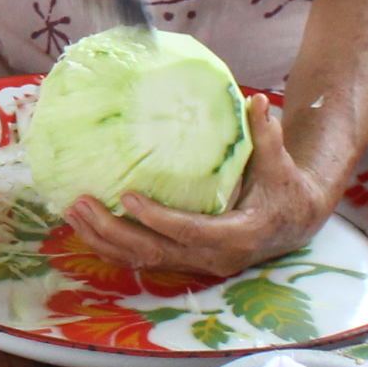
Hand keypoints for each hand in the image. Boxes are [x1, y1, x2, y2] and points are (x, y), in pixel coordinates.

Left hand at [59, 126, 336, 278]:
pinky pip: (143, 259)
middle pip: (154, 252)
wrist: (294, 223)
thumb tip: (256, 102)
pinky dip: (112, 246)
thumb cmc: (285, 189)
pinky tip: (86, 227)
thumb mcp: (279, 163)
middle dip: (114, 231)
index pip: (190, 231)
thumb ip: (266, 135)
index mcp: (237, 236)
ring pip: (142, 260)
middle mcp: (213, 258)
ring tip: (73, 210)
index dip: (157, 218)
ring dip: (104, 239)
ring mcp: (197, 264)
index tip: (126, 195)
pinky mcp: (185, 262)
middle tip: (82, 201)